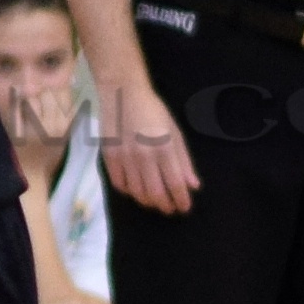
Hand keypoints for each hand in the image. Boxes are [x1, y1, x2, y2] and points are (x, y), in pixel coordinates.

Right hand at [100, 77, 198, 215]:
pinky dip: (130, 192)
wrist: (123, 93)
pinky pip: (120, 184)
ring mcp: (125, 158)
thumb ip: (184, 161)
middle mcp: (144, 156)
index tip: (184, 208)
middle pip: (155, 194)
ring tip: (155, 202)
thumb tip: (193, 186)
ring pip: (137, 193)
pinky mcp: (109, 157)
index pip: (175, 184)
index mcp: (164, 148)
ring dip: (148, 202)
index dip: (181, 200)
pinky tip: (136, 189)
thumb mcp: (175, 133)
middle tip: (170, 209)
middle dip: (165, 206)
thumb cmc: (154, 111)